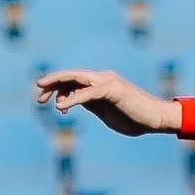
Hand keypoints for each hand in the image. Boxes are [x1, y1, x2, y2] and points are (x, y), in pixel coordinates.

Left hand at [34, 68, 181, 135]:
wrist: (156, 118)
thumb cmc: (134, 117)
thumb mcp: (104, 111)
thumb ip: (90, 103)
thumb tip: (72, 101)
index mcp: (99, 83)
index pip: (73, 81)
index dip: (56, 87)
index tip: (44, 101)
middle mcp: (102, 78)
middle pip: (71, 75)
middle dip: (52, 82)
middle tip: (37, 92)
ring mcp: (107, 82)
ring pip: (77, 78)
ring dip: (58, 83)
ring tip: (42, 91)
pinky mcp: (112, 90)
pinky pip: (88, 93)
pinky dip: (73, 99)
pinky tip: (60, 107)